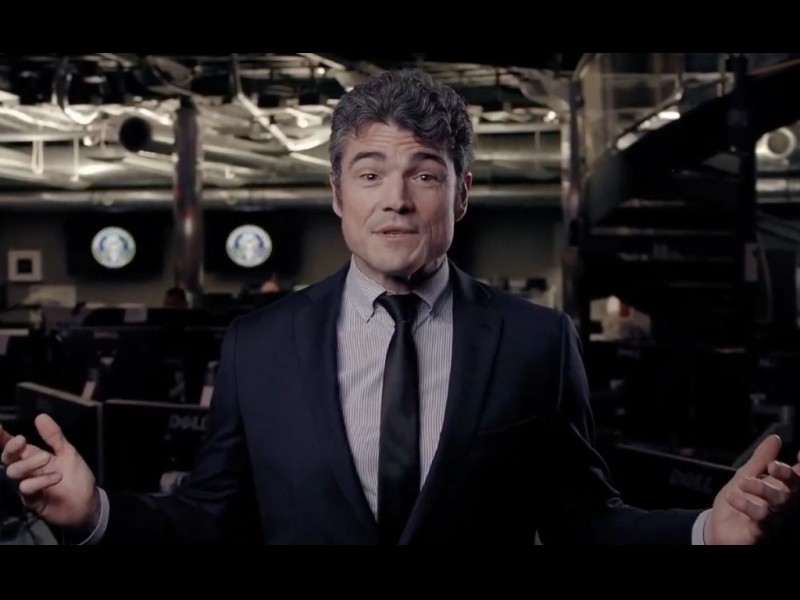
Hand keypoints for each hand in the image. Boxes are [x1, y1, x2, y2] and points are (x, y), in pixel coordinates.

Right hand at [1, 414, 99, 530]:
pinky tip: (56, 477)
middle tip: (21, 440)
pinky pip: (27, 489)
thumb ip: (54, 436)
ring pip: (14, 473)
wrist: (87, 502)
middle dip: (11, 449)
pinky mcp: (32, 500)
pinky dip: (40, 481)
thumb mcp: (67, 452)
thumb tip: (40, 416)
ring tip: (47, 458)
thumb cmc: (75, 477)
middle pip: (8, 459)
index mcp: (33, 457)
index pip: (14, 447)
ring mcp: (28, 485)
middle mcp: (27, 470)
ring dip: (28, 463)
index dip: (2, 438)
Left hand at [706, 435, 799, 543]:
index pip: (798, 478)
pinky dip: (746, 505)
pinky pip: (761, 519)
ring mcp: (775, 520)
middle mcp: (783, 506)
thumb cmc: (738, 501)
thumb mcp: (746, 475)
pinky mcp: (762, 532)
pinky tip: (733, 497)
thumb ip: (762, 459)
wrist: (718, 527)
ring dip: (763, 489)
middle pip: (793, 490)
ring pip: (780, 504)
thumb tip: (775, 438)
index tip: (799, 453)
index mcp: (782, 489)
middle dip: (786, 475)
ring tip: (744, 482)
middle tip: (772, 466)